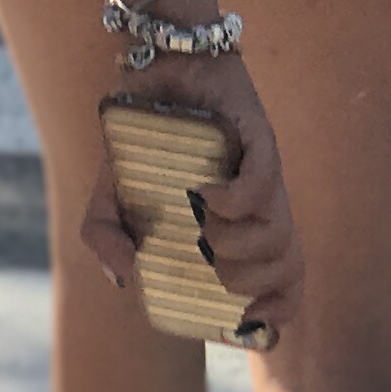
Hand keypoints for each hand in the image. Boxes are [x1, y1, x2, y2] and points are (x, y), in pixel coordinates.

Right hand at [77, 41, 305, 345]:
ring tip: (203, 229)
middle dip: (244, 283)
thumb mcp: (110, 194)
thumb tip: (125, 278)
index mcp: (240, 231)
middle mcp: (259, 209)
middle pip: (285, 270)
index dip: (273, 314)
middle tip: (207, 262)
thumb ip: (105, 238)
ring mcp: (263, 177)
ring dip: (237, 245)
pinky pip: (263, 186)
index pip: (282, 286)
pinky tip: (203, 195)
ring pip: (278, 236)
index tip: (242, 324)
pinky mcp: (261, 141)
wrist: (157, 67)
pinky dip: (235, 201)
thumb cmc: (143, 136)